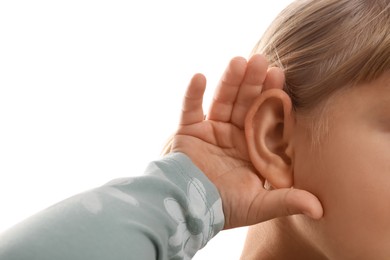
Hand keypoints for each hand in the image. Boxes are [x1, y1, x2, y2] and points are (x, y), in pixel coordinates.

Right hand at [171, 54, 322, 228]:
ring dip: (229, 81)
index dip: (272, 97)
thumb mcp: (259, 206)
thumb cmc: (225, 209)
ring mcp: (211, 131)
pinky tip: (199, 76)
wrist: (189, 211)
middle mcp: (234, 134)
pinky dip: (192, 94)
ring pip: (222, 100)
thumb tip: (322, 210)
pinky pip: (189, 109)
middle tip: (261, 60)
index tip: (280, 76)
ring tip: (238, 61)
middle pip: (245, 102)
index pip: (266, 117)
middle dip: (253, 82)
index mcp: (253, 147)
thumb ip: (288, 201)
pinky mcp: (188, 131)